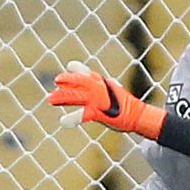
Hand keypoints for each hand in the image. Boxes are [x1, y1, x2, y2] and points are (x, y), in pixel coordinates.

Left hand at [46, 61, 165, 139]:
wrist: (139, 116)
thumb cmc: (124, 105)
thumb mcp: (112, 91)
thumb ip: (99, 87)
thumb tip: (91, 81)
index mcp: (103, 83)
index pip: (87, 73)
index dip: (77, 70)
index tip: (70, 67)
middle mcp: (99, 88)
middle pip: (79, 81)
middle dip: (66, 80)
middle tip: (56, 81)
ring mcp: (98, 99)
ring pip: (76, 95)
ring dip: (62, 97)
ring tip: (51, 99)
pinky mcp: (98, 112)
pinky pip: (82, 114)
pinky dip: (72, 118)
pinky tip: (64, 122)